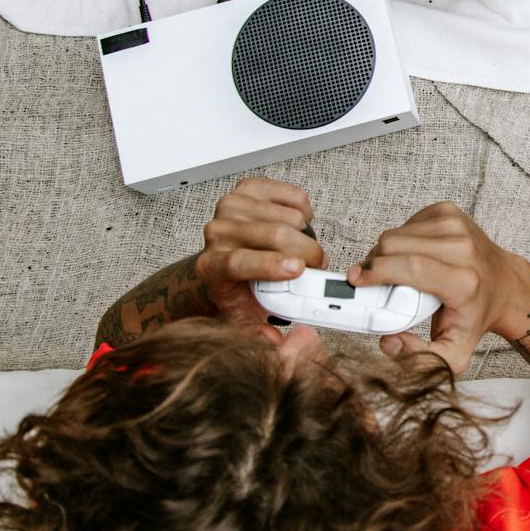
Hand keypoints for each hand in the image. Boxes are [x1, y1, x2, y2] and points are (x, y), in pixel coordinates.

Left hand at [197, 177, 325, 331]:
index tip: (299, 269)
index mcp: (211, 266)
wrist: (222, 262)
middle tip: (318, 266)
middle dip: (308, 252)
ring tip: (301, 249)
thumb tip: (277, 342)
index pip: (239, 261)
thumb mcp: (245, 321)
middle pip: (272, 234)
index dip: (271, 264)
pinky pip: (293, 196)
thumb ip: (261, 337)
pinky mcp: (249, 188)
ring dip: (307, 235)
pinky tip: (297, 226)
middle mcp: (216, 232)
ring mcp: (231, 206)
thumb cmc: (238, 290)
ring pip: (289, 216)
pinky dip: (305, 212)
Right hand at [347, 202, 529, 376]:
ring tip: (400, 272)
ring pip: (396, 233)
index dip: (378, 271)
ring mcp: (457, 226)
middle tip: (379, 284)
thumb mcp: (454, 353)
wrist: (504, 286)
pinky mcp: (449, 212)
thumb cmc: (476, 316)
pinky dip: (402, 240)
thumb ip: (419, 358)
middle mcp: (462, 249)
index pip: (411, 268)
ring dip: (387, 253)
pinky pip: (407, 223)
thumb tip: (389, 340)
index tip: (357, 280)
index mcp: (464, 282)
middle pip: (395, 246)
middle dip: (376, 265)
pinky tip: (414, 254)